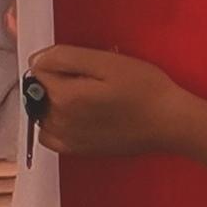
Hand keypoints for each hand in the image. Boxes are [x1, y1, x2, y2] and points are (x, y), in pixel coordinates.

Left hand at [26, 46, 206, 176]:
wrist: (171, 123)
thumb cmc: (145, 88)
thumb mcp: (106, 61)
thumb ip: (63, 57)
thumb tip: (35, 61)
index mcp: (63, 96)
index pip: (38, 69)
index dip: (60, 62)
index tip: (85, 66)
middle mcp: (58, 120)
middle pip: (38, 91)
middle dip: (56, 82)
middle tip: (91, 81)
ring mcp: (67, 138)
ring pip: (41, 111)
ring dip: (54, 102)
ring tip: (87, 99)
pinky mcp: (77, 150)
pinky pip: (48, 135)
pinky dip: (54, 125)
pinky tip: (76, 118)